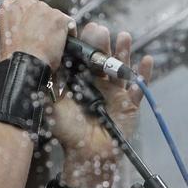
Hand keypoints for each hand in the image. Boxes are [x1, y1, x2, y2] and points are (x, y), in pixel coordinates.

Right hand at [0, 0, 73, 71]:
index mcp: (10, 7)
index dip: (33, 14)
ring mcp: (45, 10)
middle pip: (43, 9)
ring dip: (55, 27)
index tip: (35, 24)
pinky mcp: (60, 18)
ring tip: (52, 43)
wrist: (24, 65)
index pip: (28, 2)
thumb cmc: (13, 57)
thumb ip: (14, 26)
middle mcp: (28, 4)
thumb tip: (21, 29)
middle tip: (43, 37)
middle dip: (44, 21)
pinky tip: (64, 43)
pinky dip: (69, 33)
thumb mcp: (4, 36)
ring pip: (55, 16)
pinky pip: (69, 23)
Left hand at [50, 23, 152, 187]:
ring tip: (124, 37)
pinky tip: (146, 60)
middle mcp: (100, 83)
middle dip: (104, 43)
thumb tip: (41, 62)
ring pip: (123, 67)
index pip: (85, 57)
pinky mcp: (130, 104)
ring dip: (125, 51)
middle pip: (105, 58)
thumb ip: (49, 87)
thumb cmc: (68, 132)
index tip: (82, 32)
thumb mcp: (53, 106)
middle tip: (101, 32)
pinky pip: (140, 88)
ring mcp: (117, 93)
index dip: (86, 44)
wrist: (85, 155)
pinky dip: (144, 74)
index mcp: (83, 81)